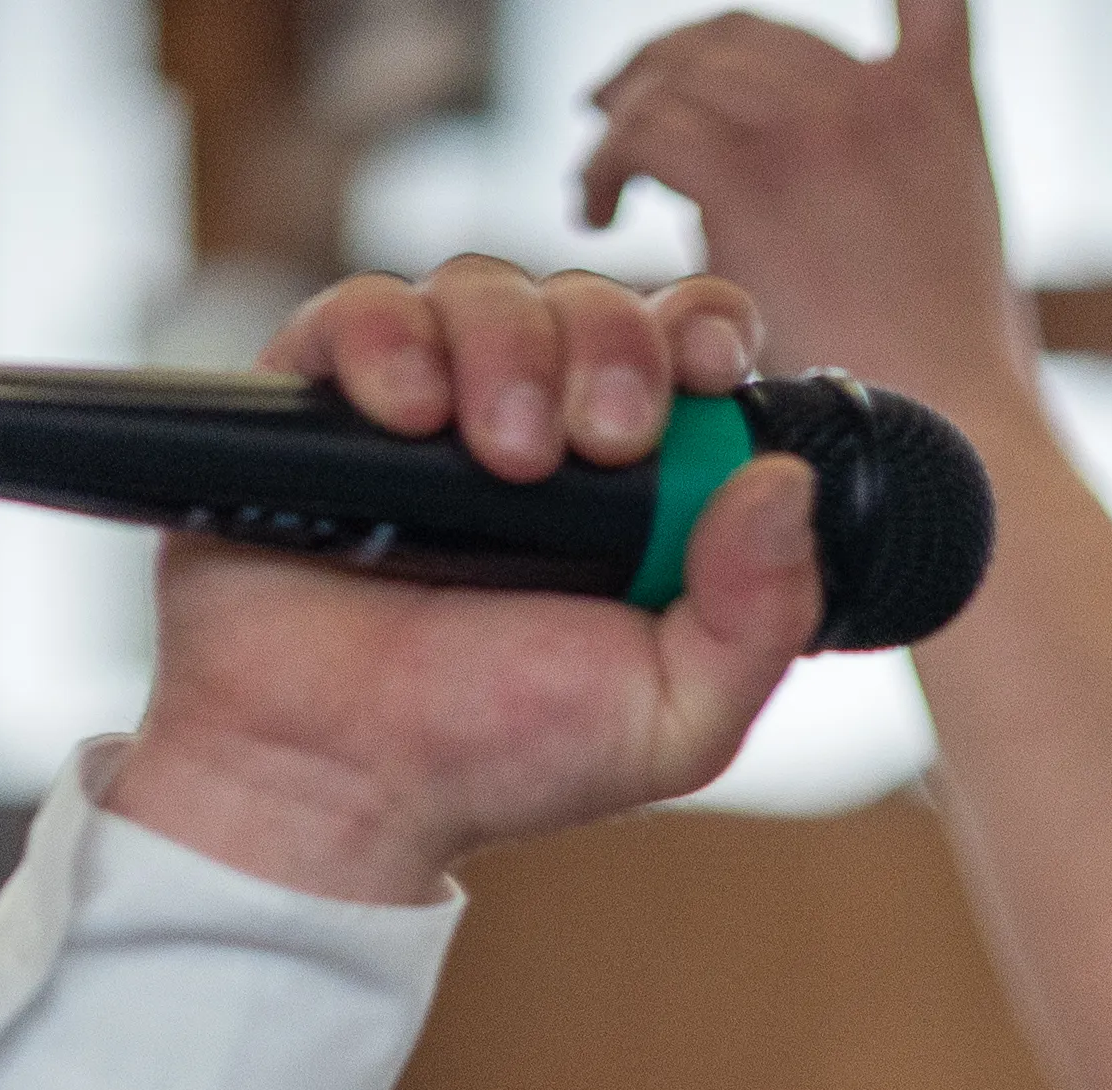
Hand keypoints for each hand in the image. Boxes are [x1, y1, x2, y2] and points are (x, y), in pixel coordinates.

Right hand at [113, 260, 820, 905]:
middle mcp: (536, 420)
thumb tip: (787, 484)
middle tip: (602, 441)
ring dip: (510, 349)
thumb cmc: (497, 752)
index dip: (708, 329)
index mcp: (633, 485)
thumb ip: (757, 622)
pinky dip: (393, 339)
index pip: (689, 348)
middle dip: (613, 347)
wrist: (335, 780)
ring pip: (486, 286)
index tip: (708, 364)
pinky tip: (406, 413)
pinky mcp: (325, 394)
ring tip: (501, 459)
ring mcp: (431, 399)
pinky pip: (365, 306)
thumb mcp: (668, 720)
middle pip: (595, 300)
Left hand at [582, 12, 1030, 427]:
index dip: (797, 30)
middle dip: (676, 64)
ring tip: (603, 173)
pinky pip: (648, 132)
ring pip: (683, 74)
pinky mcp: (751, 176)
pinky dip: (609, 162)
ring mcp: (812, 126)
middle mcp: (870, 93)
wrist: (962, 435)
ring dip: (628, 114)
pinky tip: (602, 210)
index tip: (734, 47)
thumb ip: (916, 183)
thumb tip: (866, 209)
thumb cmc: (962, 388)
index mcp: (933, 101)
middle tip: (622, 109)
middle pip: (743, 36)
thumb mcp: (971, 251)